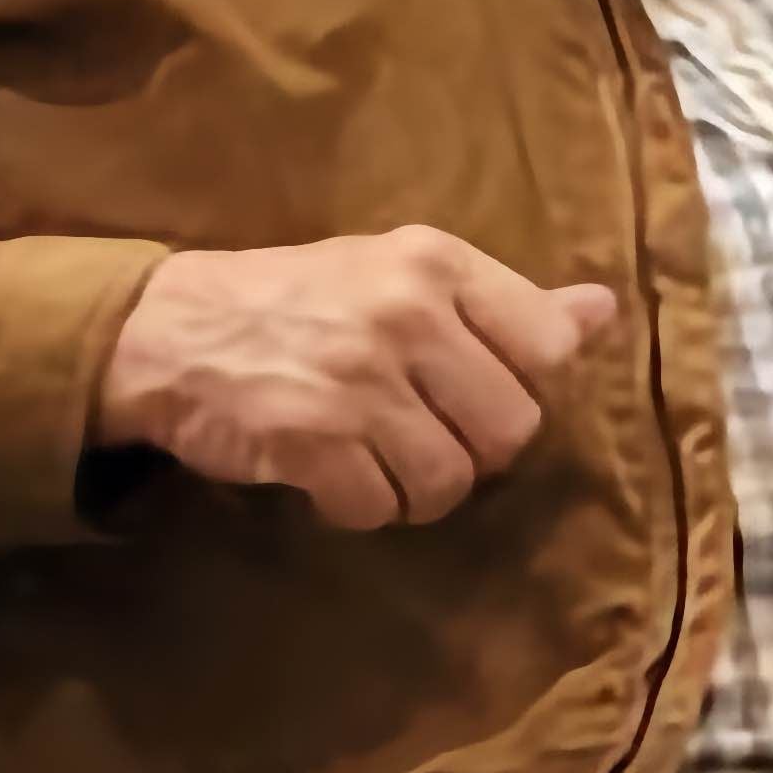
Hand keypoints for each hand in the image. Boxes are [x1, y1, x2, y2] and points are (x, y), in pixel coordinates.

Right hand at [97, 227, 620, 530]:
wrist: (168, 330)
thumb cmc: (300, 300)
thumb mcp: (404, 274)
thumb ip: (506, 301)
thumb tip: (604, 312)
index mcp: (436, 264)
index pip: (550, 347)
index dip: (523, 385)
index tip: (476, 388)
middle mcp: (406, 315)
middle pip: (511, 429)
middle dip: (473, 449)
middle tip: (422, 433)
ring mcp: (359, 381)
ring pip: (451, 480)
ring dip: (417, 488)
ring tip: (376, 458)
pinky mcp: (312, 441)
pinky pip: (380, 508)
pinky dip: (360, 507)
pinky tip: (332, 475)